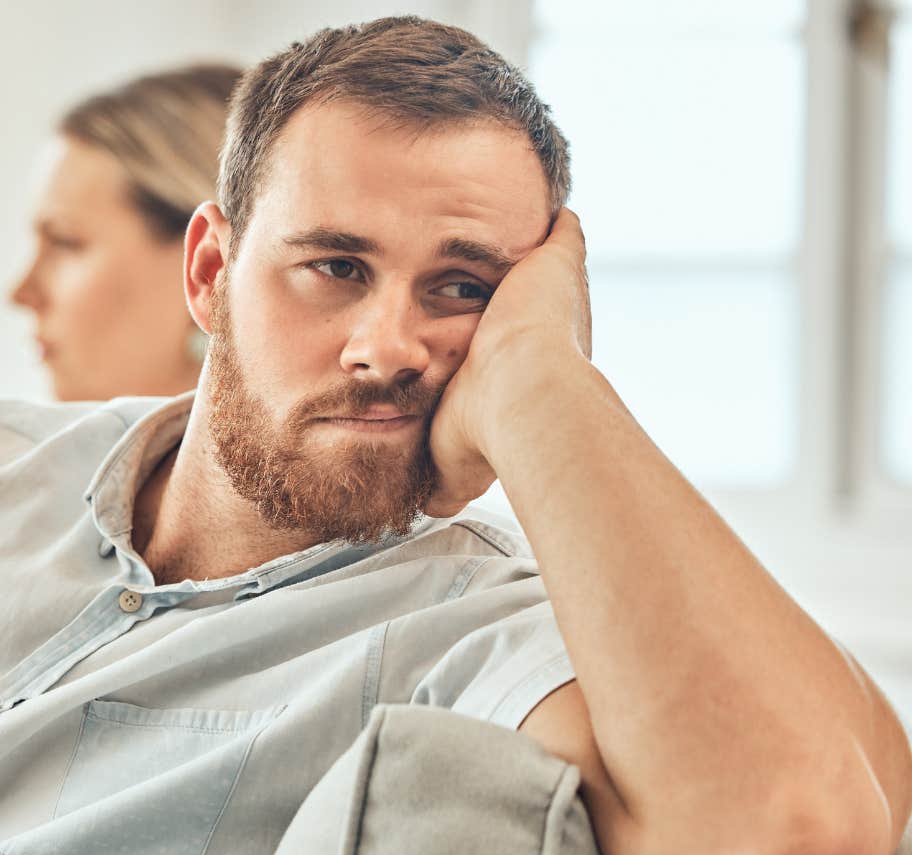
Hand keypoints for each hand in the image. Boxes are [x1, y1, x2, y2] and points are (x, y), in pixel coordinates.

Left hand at [425, 207, 593, 516]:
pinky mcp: (558, 264)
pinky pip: (561, 232)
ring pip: (545, 268)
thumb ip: (447, 481)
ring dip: (530, 254)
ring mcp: (557, 298)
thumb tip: (433, 510)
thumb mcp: (457, 464)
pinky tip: (542, 203)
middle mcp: (553, 334)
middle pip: (539, 307)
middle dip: (522, 296)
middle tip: (506, 283)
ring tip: (515, 229)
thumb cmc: (488, 434)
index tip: (497, 340)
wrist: (524, 400)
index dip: (510, 344)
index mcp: (534, 372)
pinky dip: (552, 219)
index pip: (522, 350)